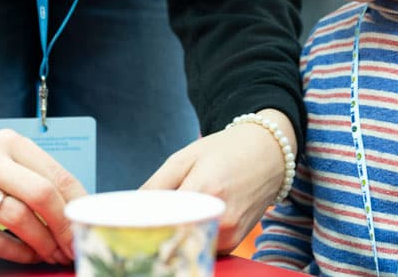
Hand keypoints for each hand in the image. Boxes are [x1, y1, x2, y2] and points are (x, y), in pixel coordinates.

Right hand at [0, 129, 84, 263]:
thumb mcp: (10, 155)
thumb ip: (41, 175)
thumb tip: (78, 208)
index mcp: (11, 143)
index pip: (56, 174)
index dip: (78, 203)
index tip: (87, 221)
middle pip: (41, 195)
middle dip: (64, 225)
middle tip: (74, 243)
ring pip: (19, 220)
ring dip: (44, 242)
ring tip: (55, 253)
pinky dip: (20, 252)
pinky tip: (31, 254)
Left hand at [142, 109, 294, 252]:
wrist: (269, 153)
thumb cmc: (225, 150)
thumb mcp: (185, 157)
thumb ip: (155, 185)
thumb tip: (128, 210)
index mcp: (204, 190)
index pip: (160, 219)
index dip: (141, 221)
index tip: (128, 220)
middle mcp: (219, 218)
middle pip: (171, 236)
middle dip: (154, 229)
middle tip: (146, 217)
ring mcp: (229, 234)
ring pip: (185, 244)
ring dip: (173, 233)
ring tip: (172, 212)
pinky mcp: (234, 243)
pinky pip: (201, 246)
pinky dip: (189, 237)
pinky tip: (190, 219)